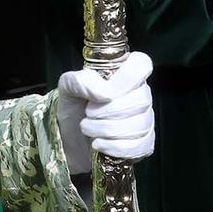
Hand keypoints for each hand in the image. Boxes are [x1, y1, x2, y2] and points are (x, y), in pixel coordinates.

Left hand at [55, 52, 154, 170]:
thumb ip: (81, 81)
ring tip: (87, 128)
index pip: (142, 64)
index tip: (108, 92)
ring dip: (107, 130)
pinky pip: (139, 146)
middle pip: (141, 100)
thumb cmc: (73, 108)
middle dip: (109, 111)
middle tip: (88, 113)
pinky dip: (115, 146)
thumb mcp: (67, 88)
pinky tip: (98, 144)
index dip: (128, 77)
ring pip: (139, 125)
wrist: (69, 139)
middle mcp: (139, 96)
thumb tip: (105, 93)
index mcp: (124, 76)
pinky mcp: (144, 144)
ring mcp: (145, 120)